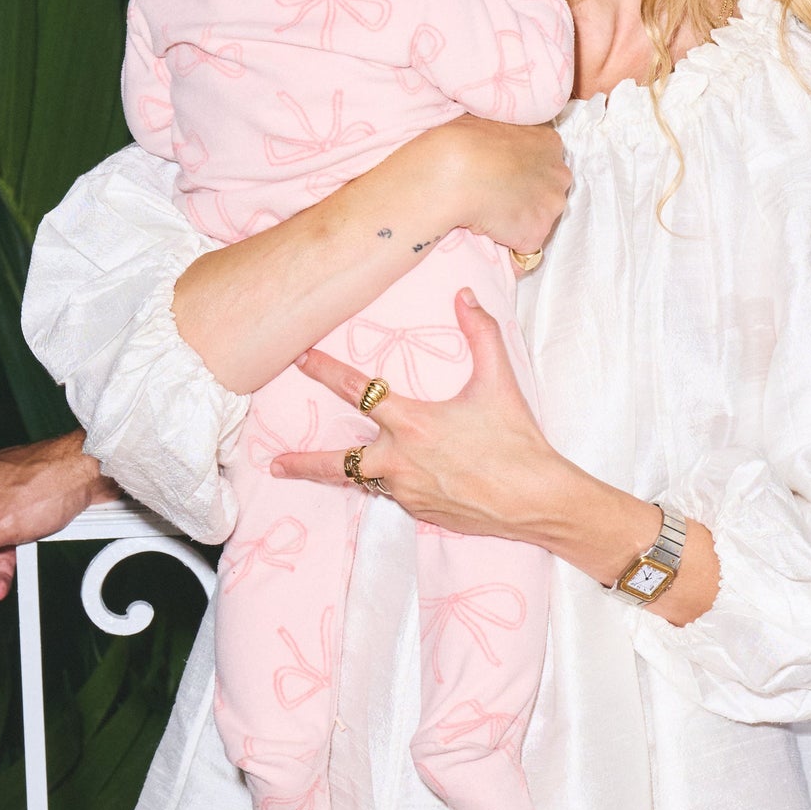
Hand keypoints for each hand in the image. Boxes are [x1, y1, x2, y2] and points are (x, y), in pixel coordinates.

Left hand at [269, 292, 718, 614]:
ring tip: (319, 472)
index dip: (325, 371)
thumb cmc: (517, 441)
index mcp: (412, 424)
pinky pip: (395, 495)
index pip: (357, 391)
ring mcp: (408, 492)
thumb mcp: (500, 382)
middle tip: (274, 463)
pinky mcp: (422, 512)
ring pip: (364, 481)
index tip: (299, 359)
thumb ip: (481, 334)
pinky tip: (396, 478)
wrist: (536, 501)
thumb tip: (465, 297)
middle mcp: (399, 462)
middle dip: (302, 462)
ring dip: (346, 473)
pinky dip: (390, 483)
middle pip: (336, 463)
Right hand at [441, 117, 570, 256]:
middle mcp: (558, 175)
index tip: (504, 176)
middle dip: (528, 197)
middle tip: (497, 197)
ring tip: (490, 217)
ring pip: (540, 220)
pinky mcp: (535, 235)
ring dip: (521, 221)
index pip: (546, 163)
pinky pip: (525, 249)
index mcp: (549, 143)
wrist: (455, 171)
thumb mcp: (493, 120)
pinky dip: (510, 247)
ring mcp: (550, 207)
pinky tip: (488, 236)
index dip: (524, 172)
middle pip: (549, 192)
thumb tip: (495, 141)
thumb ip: (507, 133)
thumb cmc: (464, 140)